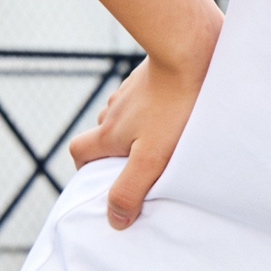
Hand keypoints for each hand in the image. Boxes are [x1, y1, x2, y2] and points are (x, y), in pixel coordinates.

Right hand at [69, 24, 218, 228]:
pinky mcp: (155, 73)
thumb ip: (130, 189)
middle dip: (118, 150)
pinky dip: (156, 106)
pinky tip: (179, 110)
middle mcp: (115, 108)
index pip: (79, 151)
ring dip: (140, 127)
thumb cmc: (174, 107)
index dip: (86, 167)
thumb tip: (115, 220)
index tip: (106, 179)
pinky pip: (149, 95)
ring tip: (167, 138)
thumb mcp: (152, 157)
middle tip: (146, 163)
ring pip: (128, 113)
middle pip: (105, 132)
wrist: (191, 50)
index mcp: (109, 131)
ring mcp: (134, 88)